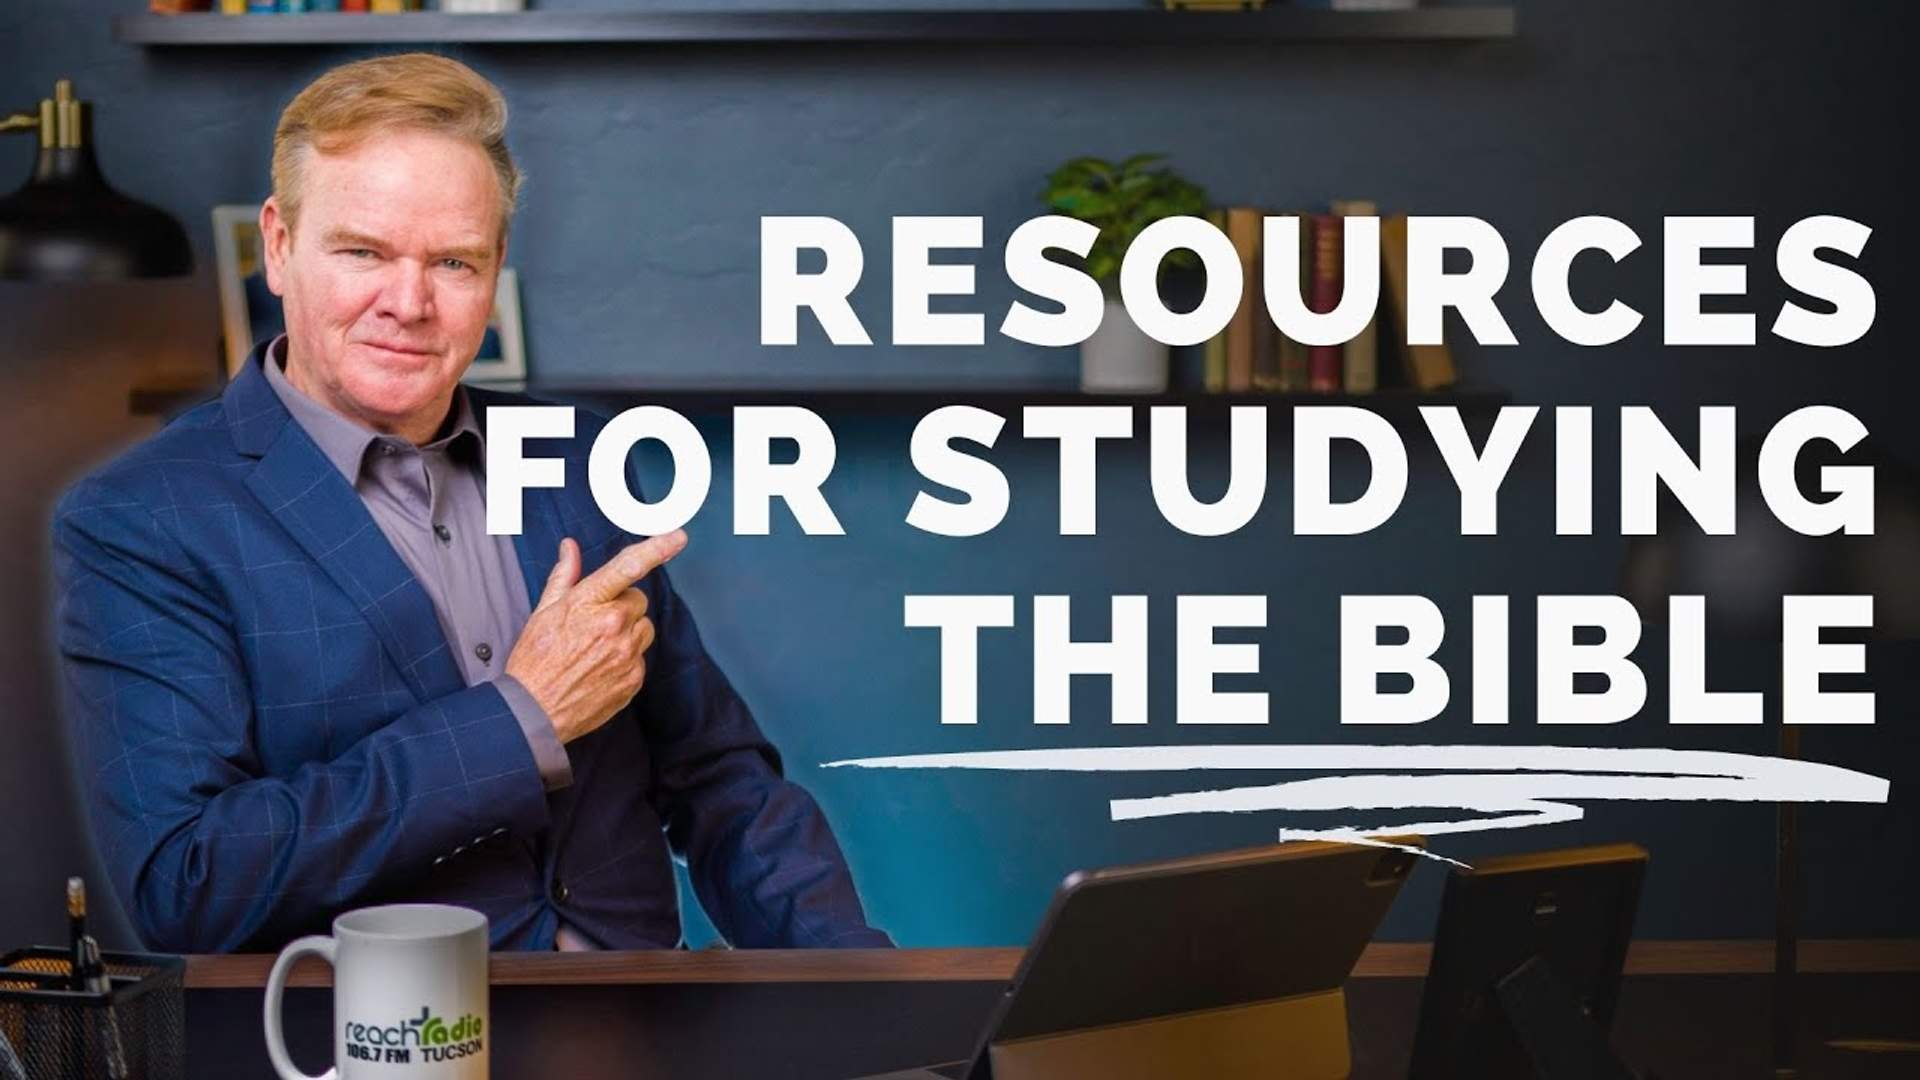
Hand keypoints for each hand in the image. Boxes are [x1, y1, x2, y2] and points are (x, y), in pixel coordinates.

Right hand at [506, 530, 687, 743]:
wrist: (534, 712)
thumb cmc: (534, 659)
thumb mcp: (543, 612)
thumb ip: (565, 576)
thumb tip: (571, 547)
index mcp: (588, 603)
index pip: (627, 567)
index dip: (656, 549)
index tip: (678, 537)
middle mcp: (613, 626)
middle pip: (638, 600)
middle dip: (621, 606)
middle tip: (593, 624)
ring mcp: (626, 654)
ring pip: (644, 627)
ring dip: (627, 632)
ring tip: (596, 648)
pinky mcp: (634, 679)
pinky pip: (641, 656)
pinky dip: (626, 659)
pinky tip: (600, 668)